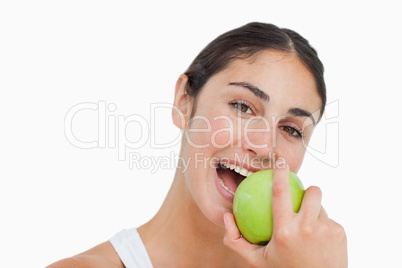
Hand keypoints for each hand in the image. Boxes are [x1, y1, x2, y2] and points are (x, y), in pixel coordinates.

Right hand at [223, 158, 347, 266]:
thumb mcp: (256, 262)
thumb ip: (236, 240)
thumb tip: (226, 217)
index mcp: (284, 232)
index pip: (280, 192)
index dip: (280, 173)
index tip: (280, 161)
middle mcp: (307, 228)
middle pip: (312, 191)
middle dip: (307, 190)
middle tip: (300, 201)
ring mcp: (327, 230)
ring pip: (320, 206)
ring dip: (313, 212)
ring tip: (307, 229)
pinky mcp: (340, 234)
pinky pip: (329, 220)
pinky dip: (322, 226)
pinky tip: (318, 243)